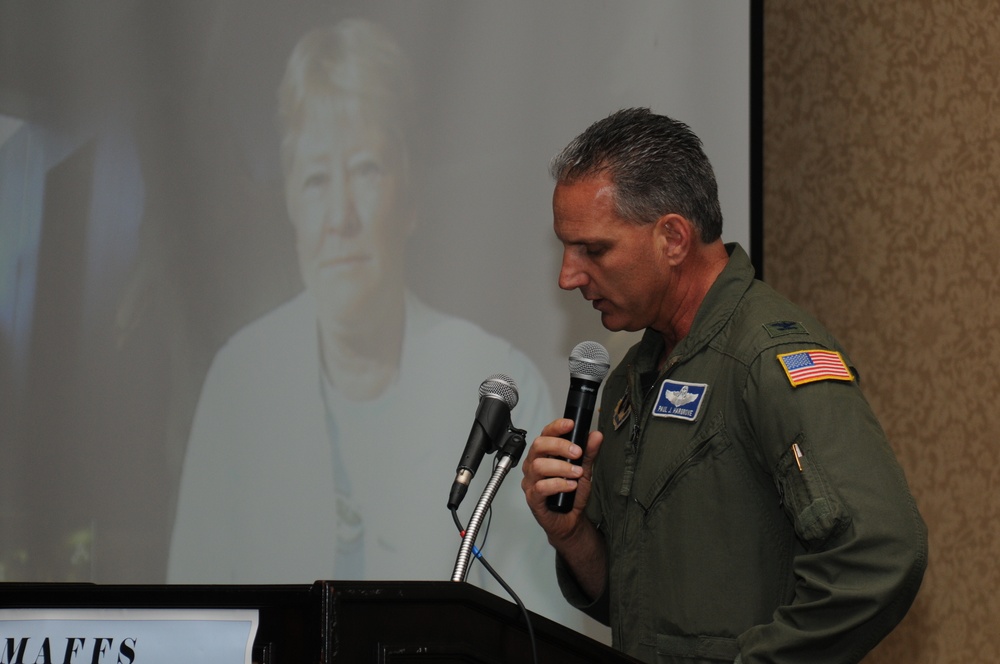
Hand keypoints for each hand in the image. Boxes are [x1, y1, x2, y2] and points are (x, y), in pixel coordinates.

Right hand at [520, 418, 603, 545]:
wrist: (571, 520)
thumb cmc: (572, 494)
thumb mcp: (584, 469)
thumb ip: (588, 453)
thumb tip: (595, 435)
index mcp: (543, 455)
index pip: (545, 434)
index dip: (556, 427)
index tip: (571, 425)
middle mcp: (533, 465)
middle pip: (538, 446)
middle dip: (559, 446)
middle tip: (577, 453)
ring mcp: (531, 482)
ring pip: (538, 466)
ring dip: (562, 467)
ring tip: (577, 473)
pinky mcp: (533, 498)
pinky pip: (540, 487)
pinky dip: (558, 484)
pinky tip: (570, 486)